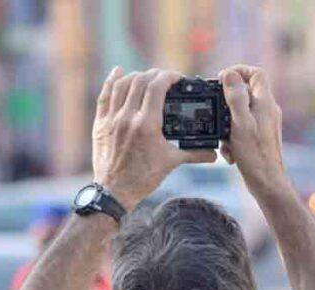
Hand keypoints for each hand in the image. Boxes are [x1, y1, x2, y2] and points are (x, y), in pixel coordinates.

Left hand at [92, 67, 216, 211]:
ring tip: (147, 77)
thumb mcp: (171, 163)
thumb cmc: (143, 178)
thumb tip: (213, 154)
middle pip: (140, 81)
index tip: (177, 79)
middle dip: (155, 75)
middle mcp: (128, 118)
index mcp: (147, 125)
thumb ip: (194, 154)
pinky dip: (111, 81)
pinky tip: (118, 72)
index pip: (157, 87)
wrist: (115, 191)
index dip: (169, 77)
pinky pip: (105, 95)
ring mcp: (112, 119)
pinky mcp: (101, 123)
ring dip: (136, 76)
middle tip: (165, 79)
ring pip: (122, 85)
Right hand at [218, 66, 288, 195]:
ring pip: (241, 113)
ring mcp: (265, 125)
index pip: (256, 73)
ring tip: (225, 138)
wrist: (267, 183)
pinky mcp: (260, 139)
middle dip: (228, 101)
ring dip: (228, 124)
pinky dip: (233, 138)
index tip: (222, 80)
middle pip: (246, 92)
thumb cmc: (255, 155)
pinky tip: (230, 152)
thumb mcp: (240, 122)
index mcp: (265, 103)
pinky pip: (242, 130)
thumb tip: (229, 75)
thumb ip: (235, 97)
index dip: (239, 71)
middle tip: (217, 111)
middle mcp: (268, 111)